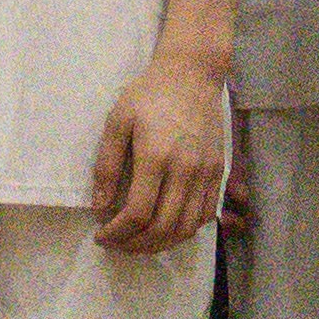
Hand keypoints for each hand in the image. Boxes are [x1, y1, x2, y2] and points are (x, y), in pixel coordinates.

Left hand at [89, 56, 231, 255]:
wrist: (192, 74)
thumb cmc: (149, 94)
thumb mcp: (117, 121)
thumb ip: (107, 165)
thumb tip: (100, 205)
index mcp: (156, 156)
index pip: (137, 213)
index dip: (117, 233)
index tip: (101, 235)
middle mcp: (186, 170)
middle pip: (163, 227)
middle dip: (135, 245)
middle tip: (117, 244)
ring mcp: (207, 173)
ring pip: (186, 228)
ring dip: (161, 244)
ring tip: (138, 243)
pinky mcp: (219, 172)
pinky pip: (205, 214)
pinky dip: (185, 231)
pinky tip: (166, 229)